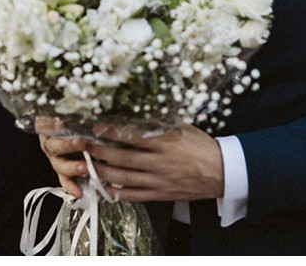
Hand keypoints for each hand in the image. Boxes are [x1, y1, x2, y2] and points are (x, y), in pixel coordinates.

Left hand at [44, 124, 225, 202]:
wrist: (222, 172)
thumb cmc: (200, 145)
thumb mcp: (182, 127)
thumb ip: (158, 123)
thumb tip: (134, 110)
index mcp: (166, 142)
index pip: (133, 136)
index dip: (112, 131)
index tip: (96, 126)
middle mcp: (161, 163)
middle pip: (123, 158)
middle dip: (100, 152)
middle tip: (84, 145)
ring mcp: (159, 181)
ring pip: (124, 178)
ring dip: (102, 172)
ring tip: (87, 165)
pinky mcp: (160, 194)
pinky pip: (134, 196)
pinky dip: (117, 193)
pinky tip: (103, 188)